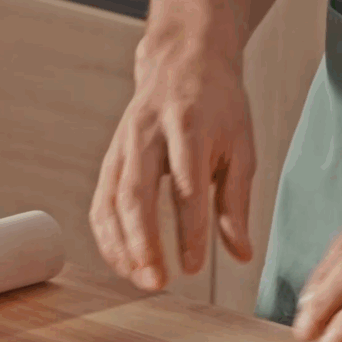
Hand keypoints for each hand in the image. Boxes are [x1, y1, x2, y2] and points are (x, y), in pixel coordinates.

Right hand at [89, 33, 256, 291]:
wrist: (183, 58)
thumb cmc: (219, 106)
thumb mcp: (241, 147)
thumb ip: (237, 204)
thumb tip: (241, 255)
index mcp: (189, 126)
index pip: (186, 187)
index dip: (189, 230)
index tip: (193, 267)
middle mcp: (148, 134)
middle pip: (136, 195)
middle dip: (143, 243)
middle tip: (156, 282)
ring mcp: (123, 145)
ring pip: (111, 201)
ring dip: (121, 246)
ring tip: (139, 279)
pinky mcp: (110, 157)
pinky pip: (100, 201)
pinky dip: (107, 236)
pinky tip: (122, 261)